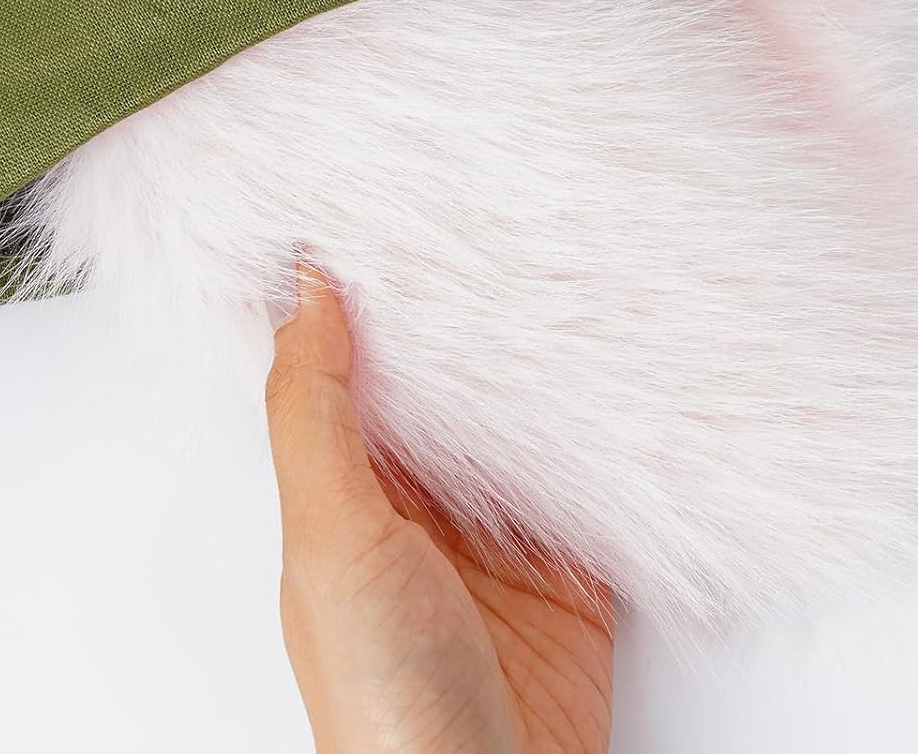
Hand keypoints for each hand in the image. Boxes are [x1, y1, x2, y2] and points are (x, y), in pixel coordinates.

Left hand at [265, 267, 614, 753]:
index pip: (346, 372)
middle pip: (440, 389)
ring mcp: (498, 538)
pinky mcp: (569, 567)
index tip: (373, 215)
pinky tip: (612, 375)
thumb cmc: (383, 701)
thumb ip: (315, 417)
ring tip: (553, 269)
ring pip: (515, 422)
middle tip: (482, 219)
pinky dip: (602, 430)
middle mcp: (420, 508)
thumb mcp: (331, 540)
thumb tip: (305, 294)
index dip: (355, 299)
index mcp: (346, 496)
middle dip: (458, 318)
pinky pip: (587, 476)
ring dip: (534, 366)